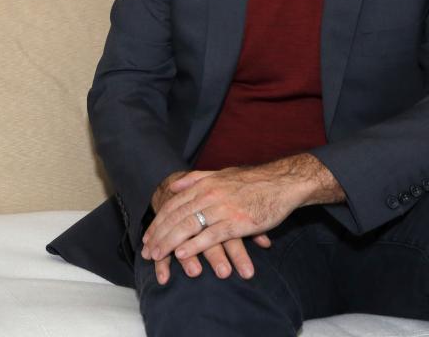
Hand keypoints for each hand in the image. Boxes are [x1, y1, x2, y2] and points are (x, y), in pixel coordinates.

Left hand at [145, 170, 270, 283]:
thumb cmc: (253, 181)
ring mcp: (222, 208)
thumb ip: (196, 179)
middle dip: (158, 235)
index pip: (173, 205)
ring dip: (169, 242)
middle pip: (176, 217)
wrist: (282, 183)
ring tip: (157, 255)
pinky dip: (193, 245)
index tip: (147, 237)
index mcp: (204, 185)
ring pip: (188, 226)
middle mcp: (209, 195)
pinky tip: (181, 254)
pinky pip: (210, 235)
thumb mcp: (221, 174)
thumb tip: (174, 185)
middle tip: (146, 252)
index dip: (158, 222)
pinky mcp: (237, 222)